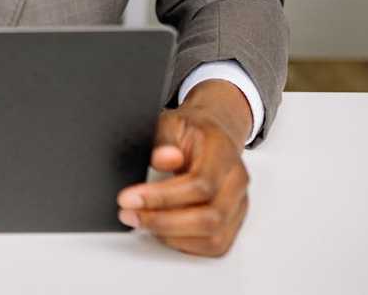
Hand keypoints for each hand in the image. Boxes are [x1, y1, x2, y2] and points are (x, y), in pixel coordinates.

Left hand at [116, 80, 252, 256]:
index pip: (200, 184)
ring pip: (213, 238)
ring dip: (172, 236)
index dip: (162, 197)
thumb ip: (163, 140)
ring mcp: (239, 204)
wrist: (215, 132)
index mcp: (223, 153)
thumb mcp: (170, 122)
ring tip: (141, 221)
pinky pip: (215, 245)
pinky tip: (161, 231)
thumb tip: (162, 160)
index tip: (128, 198)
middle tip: (128, 214)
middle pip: (209, 218)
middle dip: (162, 222)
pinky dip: (185, 244)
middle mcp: (236, 181)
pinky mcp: (234, 221)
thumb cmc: (192, 130)